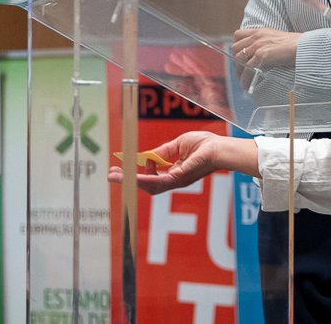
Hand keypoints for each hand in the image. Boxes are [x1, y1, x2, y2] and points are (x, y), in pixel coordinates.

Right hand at [106, 131, 258, 194]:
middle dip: (128, 180)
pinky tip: (131, 175)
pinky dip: (143, 178)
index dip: (136, 174)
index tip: (121, 169)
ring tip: (115, 176)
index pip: (151, 177)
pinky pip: (157, 181)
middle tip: (111, 176)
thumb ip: (162, 152)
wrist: (219, 148)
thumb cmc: (205, 145)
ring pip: (148, 185)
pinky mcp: (178, 178)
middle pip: (146, 184)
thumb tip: (147, 156)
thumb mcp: (178, 145)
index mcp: (174, 172)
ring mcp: (176, 181)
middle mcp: (173, 180)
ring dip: (131, 181)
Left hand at [232, 28, 300, 87]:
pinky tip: (247, 85)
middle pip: (235, 48)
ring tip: (243, 81)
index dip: (237, 46)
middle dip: (236, 60)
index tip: (240, 57)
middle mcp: (257, 37)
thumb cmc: (297, 45)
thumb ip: (268, 43)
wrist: (305, 47)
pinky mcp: (262, 56)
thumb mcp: (278, 39)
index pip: (238, 35)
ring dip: (239, 72)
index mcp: (261, 31)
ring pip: (239, 60)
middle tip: (242, 71)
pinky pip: (247, 69)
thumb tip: (265, 54)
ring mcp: (258, 45)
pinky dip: (245, 78)